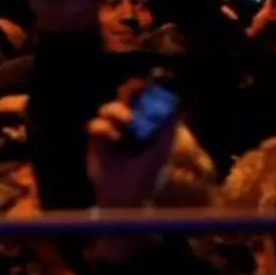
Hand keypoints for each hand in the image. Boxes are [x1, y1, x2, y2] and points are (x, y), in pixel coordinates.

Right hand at [86, 78, 178, 207]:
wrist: (127, 197)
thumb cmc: (148, 176)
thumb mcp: (161, 150)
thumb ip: (168, 128)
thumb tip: (180, 106)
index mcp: (147, 123)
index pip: (146, 99)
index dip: (148, 87)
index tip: (154, 77)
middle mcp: (129, 123)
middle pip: (125, 97)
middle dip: (130, 90)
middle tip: (135, 88)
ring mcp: (112, 130)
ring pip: (108, 107)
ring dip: (118, 110)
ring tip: (128, 121)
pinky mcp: (96, 141)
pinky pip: (95, 124)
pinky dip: (104, 128)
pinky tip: (115, 138)